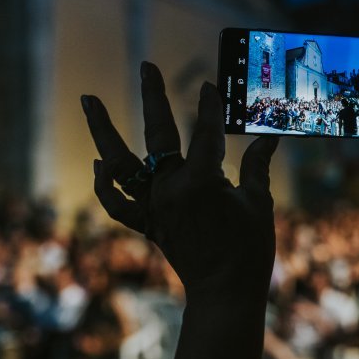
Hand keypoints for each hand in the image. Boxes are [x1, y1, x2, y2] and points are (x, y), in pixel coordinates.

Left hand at [81, 62, 278, 301]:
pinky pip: (118, 205)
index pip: (207, 133)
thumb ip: (258, 166)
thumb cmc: (249, 249)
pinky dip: (106, 185)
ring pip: (120, 165)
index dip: (211, 107)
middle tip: (146, 66)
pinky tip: (101, 164)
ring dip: (103, 132)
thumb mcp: (259, 203)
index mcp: (201, 182)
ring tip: (88, 100)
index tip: (210, 86)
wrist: (226, 292)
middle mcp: (170, 190)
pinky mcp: (148, 224)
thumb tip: (269, 137)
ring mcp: (154, 207)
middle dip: (153, 97)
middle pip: (158, 135)